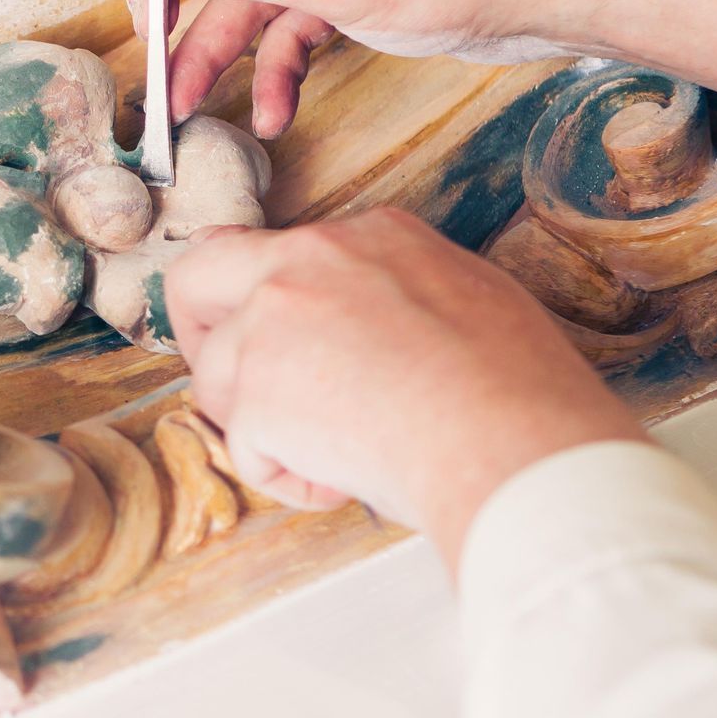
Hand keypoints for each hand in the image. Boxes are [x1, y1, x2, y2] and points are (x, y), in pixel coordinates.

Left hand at [166, 208, 642, 560]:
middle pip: (199, 275)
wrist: (510, 438)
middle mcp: (306, 260)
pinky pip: (247, 450)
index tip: (293, 347)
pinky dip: (291, 480)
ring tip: (337, 458)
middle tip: (238, 388)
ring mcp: (271, 322)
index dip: (279, 311)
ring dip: (263, 429)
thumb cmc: (517, 389)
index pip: (283, 255)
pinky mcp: (255, 392)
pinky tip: (348, 482)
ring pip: (217, 379)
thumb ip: (401, 295)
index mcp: (368, 235)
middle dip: (199, 333)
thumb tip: (382, 332)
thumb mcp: (470, 298)